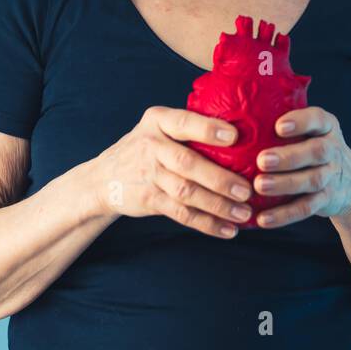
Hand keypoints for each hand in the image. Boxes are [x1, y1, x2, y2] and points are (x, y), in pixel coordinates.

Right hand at [87, 105, 254, 238]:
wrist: (103, 178)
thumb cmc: (147, 148)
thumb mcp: (159, 127)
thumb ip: (190, 127)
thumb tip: (246, 131)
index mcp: (158, 120)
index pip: (184, 122)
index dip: (208, 129)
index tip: (234, 137)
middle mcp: (151, 145)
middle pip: (187, 163)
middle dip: (220, 179)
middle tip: (247, 190)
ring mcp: (148, 174)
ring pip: (186, 193)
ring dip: (218, 205)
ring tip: (244, 214)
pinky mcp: (149, 200)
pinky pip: (181, 214)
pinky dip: (206, 224)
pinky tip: (228, 230)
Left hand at [249, 106, 350, 228]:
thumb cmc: (315, 149)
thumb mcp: (313, 132)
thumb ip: (288, 123)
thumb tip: (239, 114)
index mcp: (327, 127)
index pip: (318, 119)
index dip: (300, 122)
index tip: (278, 126)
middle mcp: (333, 150)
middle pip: (317, 151)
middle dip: (289, 156)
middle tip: (262, 160)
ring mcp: (331, 176)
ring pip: (311, 180)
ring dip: (284, 184)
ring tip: (259, 186)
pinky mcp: (326, 200)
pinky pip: (306, 208)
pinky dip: (284, 214)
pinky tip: (263, 218)